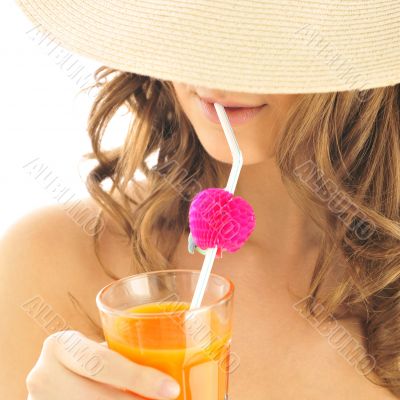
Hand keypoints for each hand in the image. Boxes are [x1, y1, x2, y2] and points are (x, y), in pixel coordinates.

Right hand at [25, 330, 180, 398]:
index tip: (172, 389)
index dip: (139, 379)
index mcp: (60, 345)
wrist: (51, 380)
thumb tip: (178, 362)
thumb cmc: (85, 364)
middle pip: (101, 398)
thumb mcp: (95, 352)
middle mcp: (43, 375)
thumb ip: (120, 355)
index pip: (104, 363)